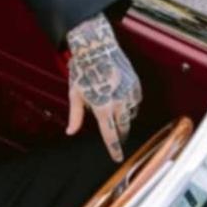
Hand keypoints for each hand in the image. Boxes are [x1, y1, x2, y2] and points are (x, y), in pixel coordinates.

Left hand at [65, 14, 141, 161]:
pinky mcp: (136, 85)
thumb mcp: (74, 94)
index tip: (117, 158)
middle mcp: (118, 102)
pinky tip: (120, 101)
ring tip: (114, 114)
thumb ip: (75, 116)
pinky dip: (129, 105)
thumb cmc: (82, 71)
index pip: (110, 134)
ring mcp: (129, 93)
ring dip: (123, 118)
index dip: (114, 148)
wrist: (97, 48)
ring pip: (130, 115)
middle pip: (123, 127)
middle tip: (116, 138)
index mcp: (102, 107)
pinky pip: (135, 102)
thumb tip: (70, 132)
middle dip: (120, 134)